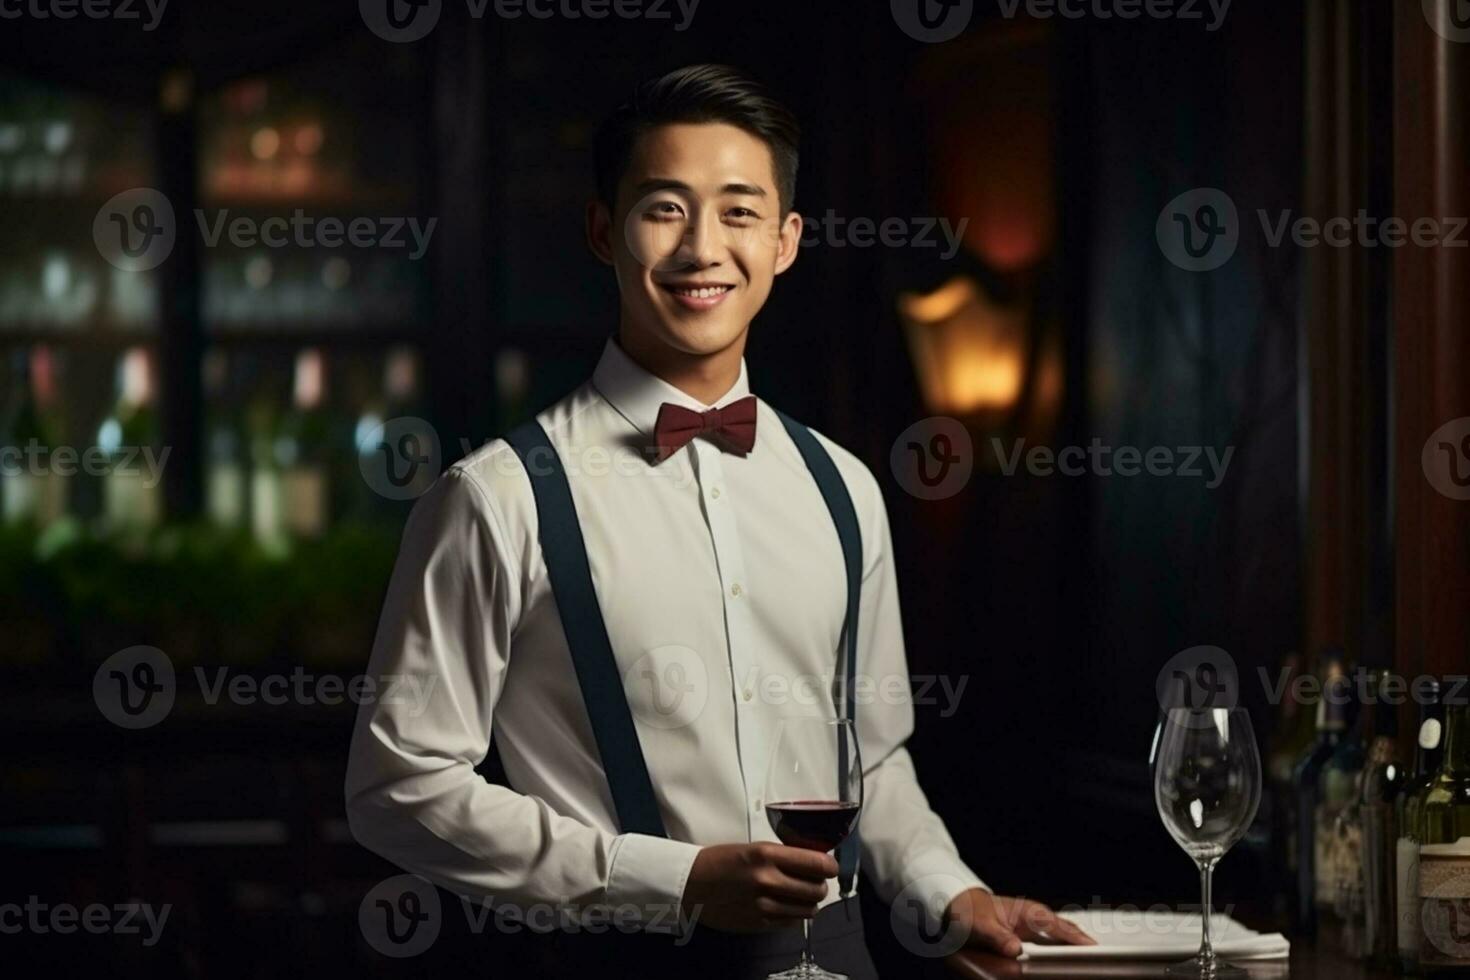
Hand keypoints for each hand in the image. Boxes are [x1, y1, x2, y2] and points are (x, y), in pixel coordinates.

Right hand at [681, 842, 835, 932]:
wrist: (691, 884)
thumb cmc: (722, 861)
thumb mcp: (754, 847)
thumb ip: (783, 855)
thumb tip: (815, 861)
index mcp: (766, 855)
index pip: (818, 864)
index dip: (829, 866)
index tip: (829, 866)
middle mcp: (768, 880)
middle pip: (818, 889)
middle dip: (820, 884)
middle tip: (813, 880)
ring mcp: (764, 905)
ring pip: (809, 909)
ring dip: (808, 901)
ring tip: (798, 894)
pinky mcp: (760, 924)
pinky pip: (793, 922)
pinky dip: (794, 914)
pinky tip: (784, 905)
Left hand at [944, 888, 1095, 957]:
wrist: (959, 906)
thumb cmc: (971, 911)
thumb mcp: (980, 925)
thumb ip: (997, 937)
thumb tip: (1015, 949)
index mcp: (1030, 912)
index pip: (1060, 927)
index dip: (1078, 939)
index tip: (1094, 950)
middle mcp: (1037, 920)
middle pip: (1067, 934)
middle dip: (1083, 946)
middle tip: (1099, 962)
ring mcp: (1035, 930)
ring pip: (1062, 942)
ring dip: (1073, 952)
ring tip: (1087, 967)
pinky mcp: (1031, 939)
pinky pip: (1052, 948)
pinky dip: (1061, 956)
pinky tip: (1065, 967)